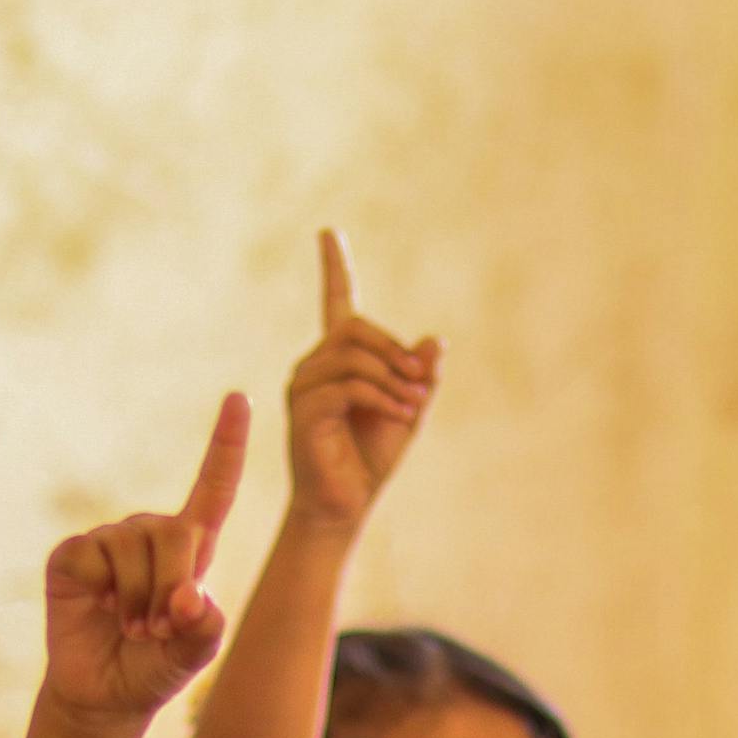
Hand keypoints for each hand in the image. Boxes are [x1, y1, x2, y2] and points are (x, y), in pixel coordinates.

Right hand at [40, 394, 247, 728]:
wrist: (107, 695)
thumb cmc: (157, 667)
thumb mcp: (197, 652)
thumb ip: (206, 627)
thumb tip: (187, 599)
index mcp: (192, 547)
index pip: (214, 488)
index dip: (226, 445)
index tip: (238, 399)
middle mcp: (150, 533)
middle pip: (175, 531)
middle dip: (172, 585)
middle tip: (159, 630)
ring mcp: (109, 541)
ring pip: (135, 546)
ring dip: (138, 600)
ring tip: (132, 627)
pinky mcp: (73, 555)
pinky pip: (94, 555)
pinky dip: (103, 590)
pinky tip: (100, 609)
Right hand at [283, 230, 439, 531]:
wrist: (345, 504)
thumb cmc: (372, 458)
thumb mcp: (410, 410)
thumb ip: (421, 375)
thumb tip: (435, 340)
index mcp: (339, 359)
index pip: (334, 302)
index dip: (333, 266)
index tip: (328, 233)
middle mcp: (315, 366)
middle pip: (354, 328)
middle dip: (395, 350)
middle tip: (421, 381)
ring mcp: (304, 387)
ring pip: (352, 356)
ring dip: (393, 378)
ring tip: (412, 404)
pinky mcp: (303, 411)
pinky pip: (348, 387)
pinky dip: (382, 397)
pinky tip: (401, 414)